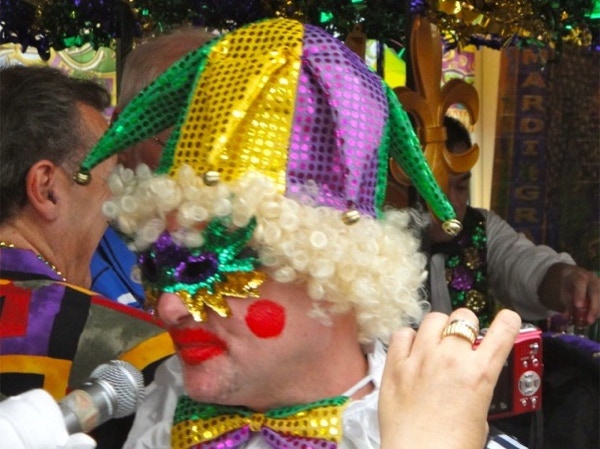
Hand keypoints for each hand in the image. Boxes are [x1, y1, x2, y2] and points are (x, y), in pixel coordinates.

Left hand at [378, 308, 520, 448]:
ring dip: (438, 328)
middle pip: (463, 317)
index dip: (507, 321)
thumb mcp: (479, 419)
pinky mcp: (396, 364)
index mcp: (479, 374)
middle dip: (465, 325)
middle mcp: (451, 359)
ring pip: (432, 319)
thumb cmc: (450, 447)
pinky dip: (409, 338)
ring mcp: (421, 358)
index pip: (501, 333)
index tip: (507, 318)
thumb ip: (475, 393)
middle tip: (461, 338)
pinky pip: (402, 334)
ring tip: (435, 341)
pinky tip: (411, 349)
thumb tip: (468, 388)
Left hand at [541, 263, 599, 324]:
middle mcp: (592, 279)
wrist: (576, 276)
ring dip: (598, 311)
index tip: (578, 306)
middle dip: (593, 307)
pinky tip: (595, 317)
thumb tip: (566, 317)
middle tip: (589, 320)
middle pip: (595, 292)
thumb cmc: (570, 286)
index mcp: (579, 277)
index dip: (580, 294)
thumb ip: (568, 304)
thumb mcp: (565, 293)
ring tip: (591, 320)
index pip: (580, 282)